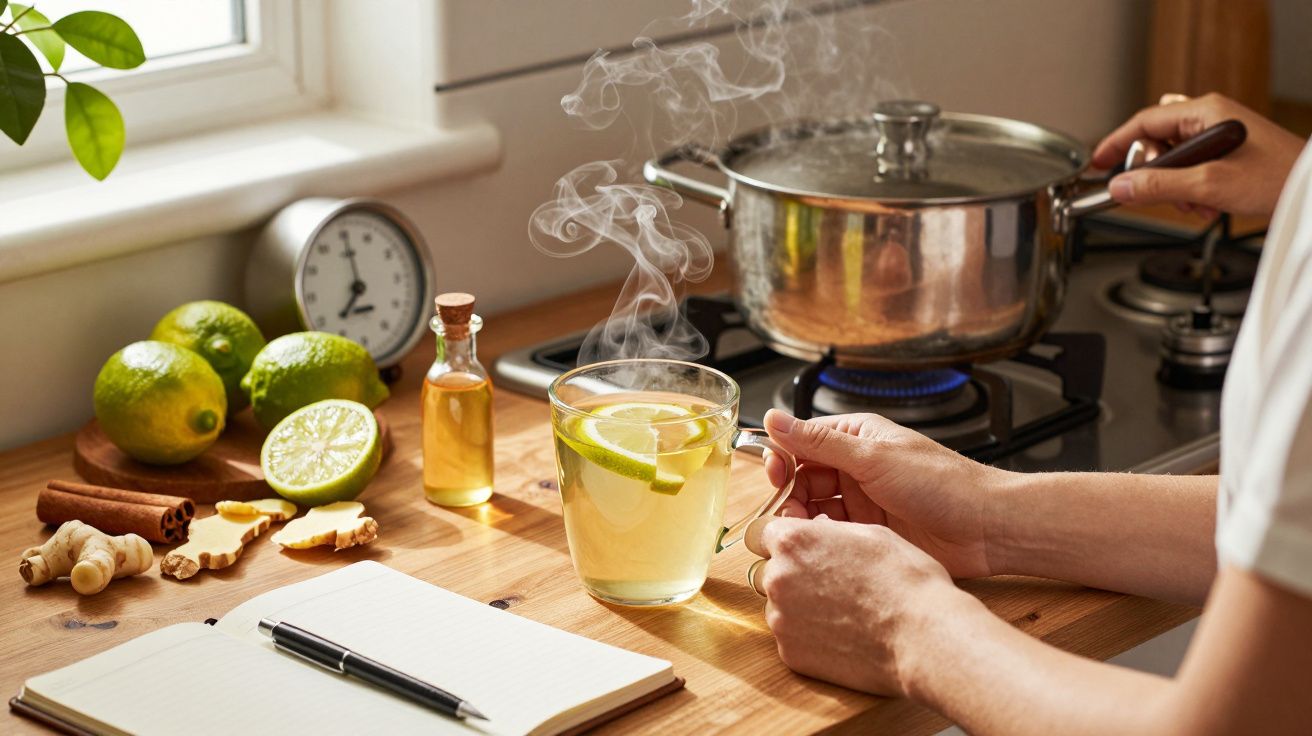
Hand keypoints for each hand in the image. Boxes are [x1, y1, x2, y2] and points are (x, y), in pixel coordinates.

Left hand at [744, 515, 976, 695]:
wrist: (922, 636)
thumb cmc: (905, 580)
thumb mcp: (870, 533)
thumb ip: (830, 531)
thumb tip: (818, 530)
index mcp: (794, 541)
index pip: (769, 533)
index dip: (792, 541)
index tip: (809, 550)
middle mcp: (778, 577)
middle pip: (773, 570)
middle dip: (795, 573)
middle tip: (834, 583)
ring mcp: (781, 619)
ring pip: (781, 605)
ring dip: (801, 605)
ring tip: (844, 612)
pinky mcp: (790, 653)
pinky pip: (792, 637)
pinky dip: (810, 636)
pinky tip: (843, 635)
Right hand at [762, 409, 1005, 578]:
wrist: (986, 527)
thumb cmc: (941, 483)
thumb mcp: (873, 458)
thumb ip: (819, 443)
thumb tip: (774, 418)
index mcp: (856, 438)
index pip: (802, 442)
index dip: (783, 458)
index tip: (774, 476)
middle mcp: (855, 467)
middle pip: (803, 478)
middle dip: (790, 495)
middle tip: (788, 514)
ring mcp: (863, 501)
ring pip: (815, 508)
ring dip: (805, 519)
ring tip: (807, 533)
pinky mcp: (870, 532)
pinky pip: (834, 533)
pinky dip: (824, 538)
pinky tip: (828, 545)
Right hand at [1092, 92, 1304, 217]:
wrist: (1311, 192)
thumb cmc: (1277, 178)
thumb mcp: (1207, 185)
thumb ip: (1157, 186)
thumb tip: (1119, 187)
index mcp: (1204, 111)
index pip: (1143, 123)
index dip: (1115, 144)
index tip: (1096, 164)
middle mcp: (1210, 117)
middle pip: (1157, 144)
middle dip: (1156, 175)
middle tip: (1162, 193)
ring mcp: (1218, 135)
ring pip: (1173, 161)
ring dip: (1176, 187)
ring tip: (1197, 201)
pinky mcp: (1225, 153)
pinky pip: (1191, 169)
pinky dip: (1192, 189)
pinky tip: (1209, 202)